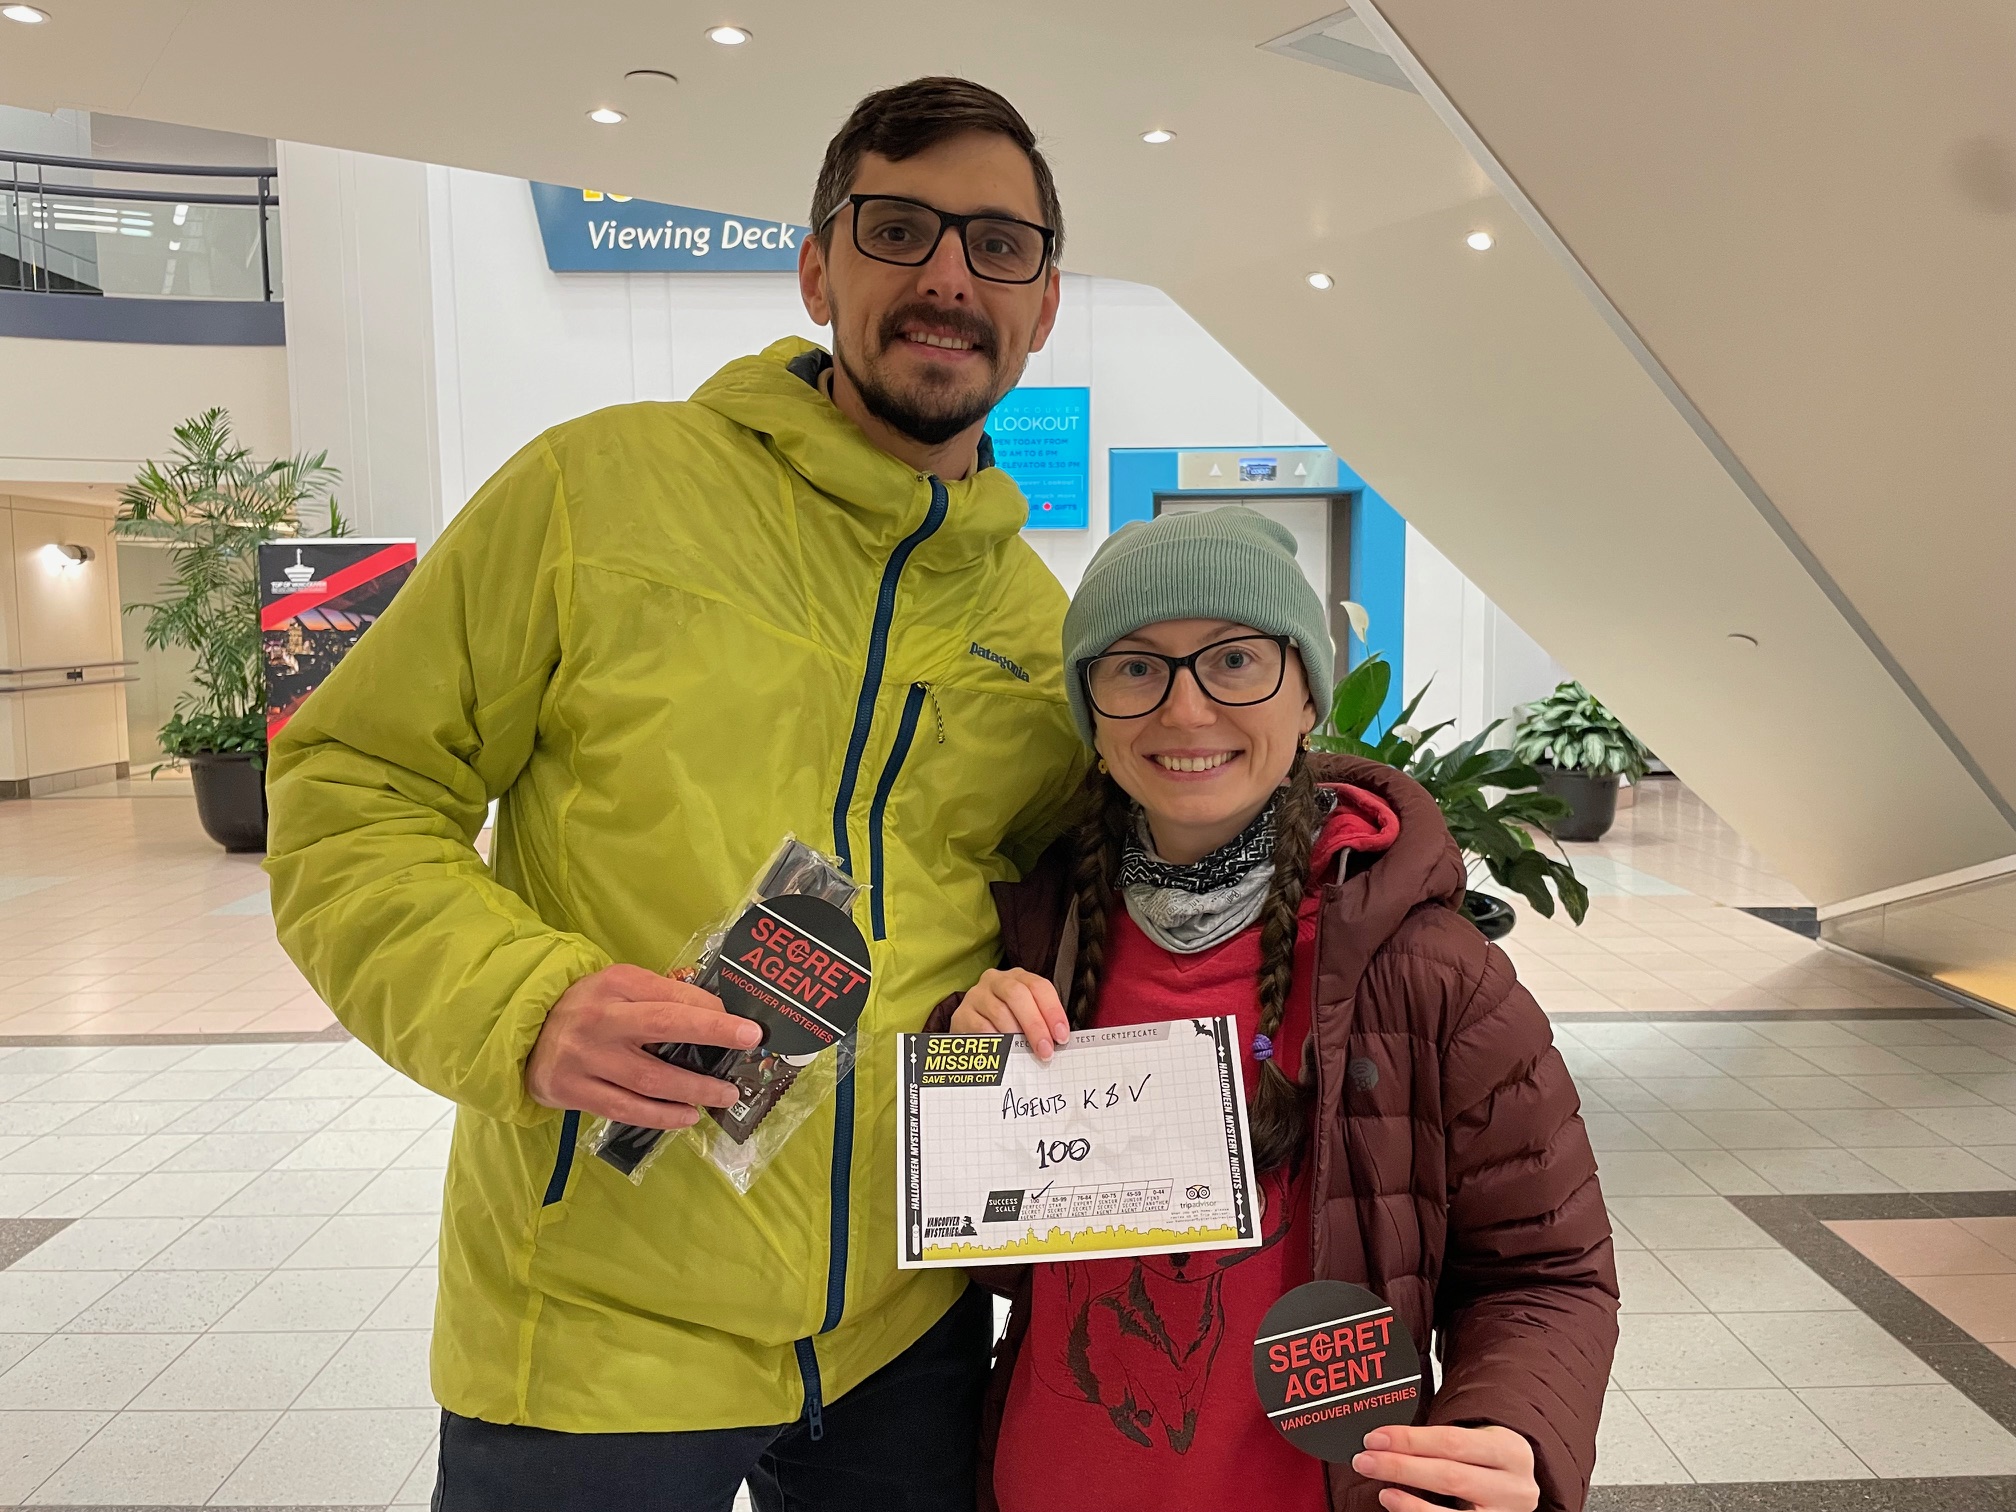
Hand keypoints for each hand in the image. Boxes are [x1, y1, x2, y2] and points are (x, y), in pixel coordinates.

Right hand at [526, 964, 762, 1127]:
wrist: (524, 1033)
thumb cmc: (588, 1007)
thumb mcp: (620, 986)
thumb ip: (662, 995)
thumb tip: (718, 1011)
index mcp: (616, 985)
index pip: (671, 996)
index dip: (712, 1013)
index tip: (747, 1029)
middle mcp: (600, 1019)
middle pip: (663, 1028)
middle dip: (711, 1037)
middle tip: (749, 1050)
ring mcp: (584, 1058)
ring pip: (648, 1079)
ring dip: (692, 1089)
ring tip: (724, 1095)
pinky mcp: (571, 1091)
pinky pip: (624, 1109)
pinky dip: (660, 1116)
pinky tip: (686, 1117)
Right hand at [948, 968, 1071, 1060]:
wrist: (970, 1029)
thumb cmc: (1005, 1023)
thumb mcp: (1024, 1016)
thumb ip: (1041, 1023)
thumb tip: (1058, 1042)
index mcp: (1018, 977)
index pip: (1039, 987)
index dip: (1052, 1011)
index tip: (1061, 1036)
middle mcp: (996, 980)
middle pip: (1018, 995)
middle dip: (1035, 1024)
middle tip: (1045, 1050)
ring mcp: (976, 995)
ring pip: (999, 1011)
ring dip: (1016, 1036)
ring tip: (1025, 1053)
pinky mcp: (961, 1013)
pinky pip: (980, 1027)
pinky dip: (995, 1041)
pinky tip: (1003, 1052)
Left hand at [1353, 1424, 1537, 1511]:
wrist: (1517, 1487)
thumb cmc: (1487, 1459)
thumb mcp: (1477, 1439)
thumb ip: (1439, 1440)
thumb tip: (1385, 1440)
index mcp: (1510, 1450)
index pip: (1452, 1441)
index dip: (1409, 1440)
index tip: (1375, 1438)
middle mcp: (1514, 1487)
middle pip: (1450, 1476)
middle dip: (1401, 1467)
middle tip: (1365, 1461)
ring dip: (1409, 1503)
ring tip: (1382, 1492)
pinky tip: (1399, 1507)